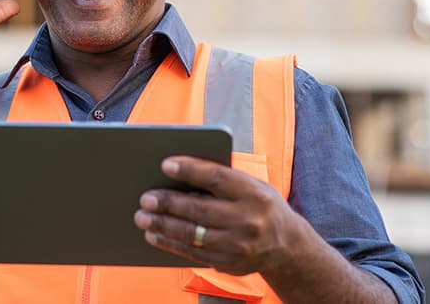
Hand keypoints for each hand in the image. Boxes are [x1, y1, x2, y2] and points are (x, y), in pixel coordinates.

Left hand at [133, 156, 296, 275]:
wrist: (287, 246)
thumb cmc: (259, 205)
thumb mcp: (251, 186)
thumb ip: (221, 180)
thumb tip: (176, 174)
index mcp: (253, 193)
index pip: (216, 178)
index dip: (189, 170)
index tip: (165, 164)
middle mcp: (248, 220)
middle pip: (199, 209)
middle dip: (168, 203)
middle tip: (145, 197)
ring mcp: (238, 245)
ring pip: (192, 234)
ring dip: (162, 225)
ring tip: (142, 217)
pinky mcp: (228, 264)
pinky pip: (193, 253)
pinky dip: (170, 243)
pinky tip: (154, 235)